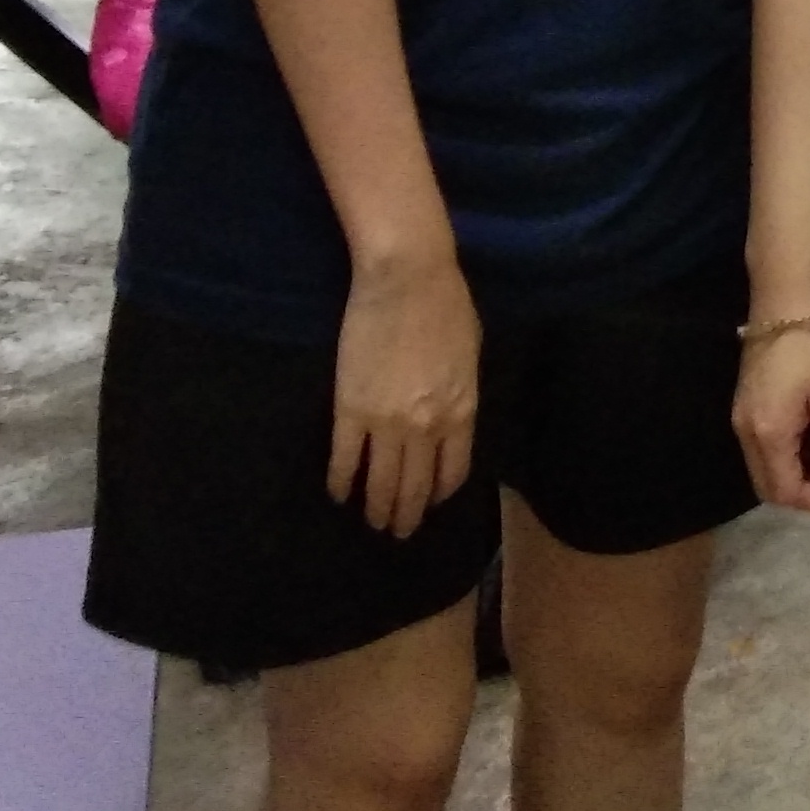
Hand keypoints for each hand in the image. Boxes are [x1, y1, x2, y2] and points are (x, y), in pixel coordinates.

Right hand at [330, 251, 480, 538]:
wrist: (407, 279)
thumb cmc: (446, 305)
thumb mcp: (470, 354)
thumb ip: (461, 392)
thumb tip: (451, 416)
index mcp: (461, 412)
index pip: (452, 471)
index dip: (439, 494)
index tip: (430, 504)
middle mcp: (426, 427)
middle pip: (415, 486)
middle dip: (406, 514)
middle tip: (398, 532)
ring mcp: (386, 422)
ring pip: (380, 482)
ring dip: (376, 507)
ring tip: (372, 522)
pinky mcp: (349, 410)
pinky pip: (344, 459)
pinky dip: (341, 482)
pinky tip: (339, 494)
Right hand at [734, 311, 809, 512]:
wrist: (785, 299)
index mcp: (767, 435)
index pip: (784, 492)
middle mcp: (745, 434)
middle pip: (768, 487)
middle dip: (803, 492)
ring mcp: (740, 419)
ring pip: (763, 469)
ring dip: (794, 474)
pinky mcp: (744, 405)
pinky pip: (761, 448)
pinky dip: (785, 455)